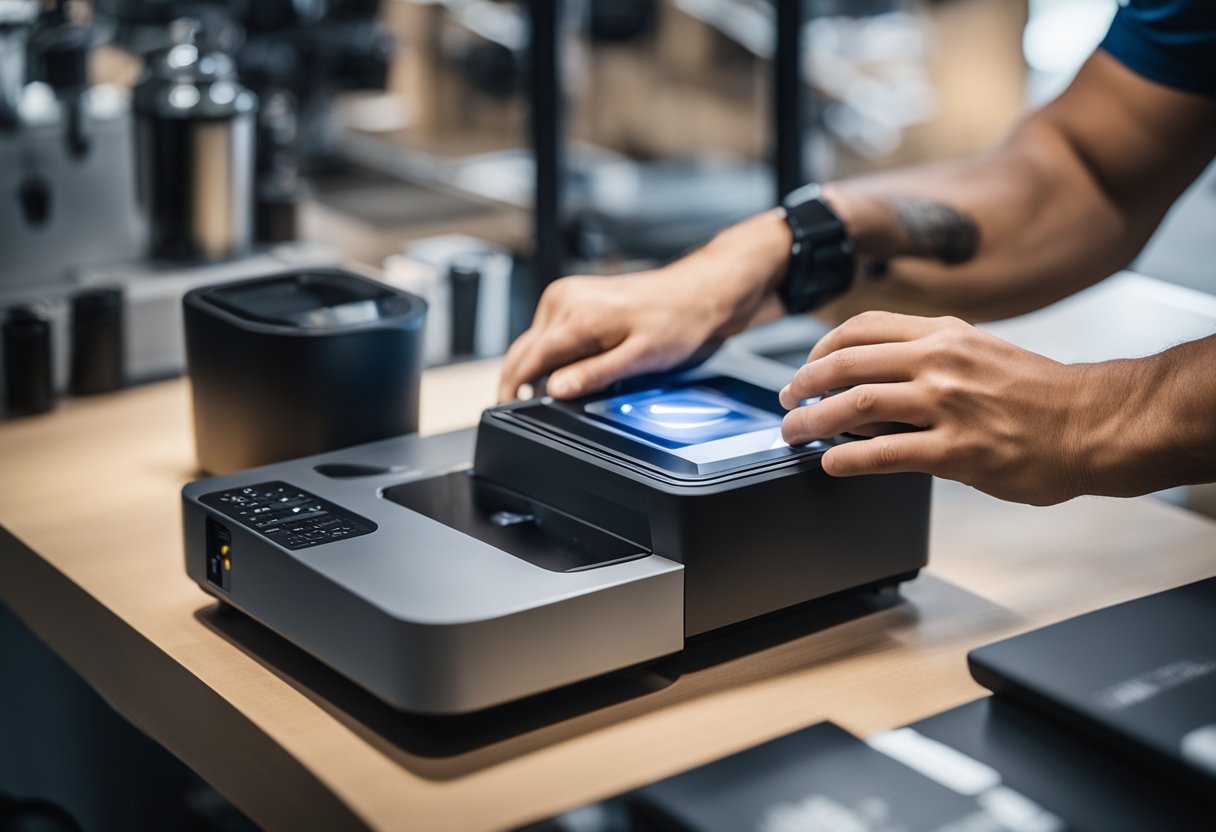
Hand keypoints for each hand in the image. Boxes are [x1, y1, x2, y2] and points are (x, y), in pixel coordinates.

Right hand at [498, 211, 791, 401]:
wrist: (697, 293)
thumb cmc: (676, 321)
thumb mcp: (638, 359)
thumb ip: (593, 375)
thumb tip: (555, 391)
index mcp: (576, 315)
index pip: (527, 359)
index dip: (512, 390)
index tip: (507, 413)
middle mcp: (564, 300)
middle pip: (524, 351)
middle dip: (517, 383)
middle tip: (521, 412)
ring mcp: (566, 295)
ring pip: (534, 343)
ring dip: (535, 369)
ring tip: (552, 394)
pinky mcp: (572, 296)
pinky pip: (549, 332)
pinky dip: (550, 354)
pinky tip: (567, 370)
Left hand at [777, 311, 1101, 504]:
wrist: (1094, 422)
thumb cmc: (1042, 394)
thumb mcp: (981, 353)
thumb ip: (931, 358)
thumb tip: (875, 379)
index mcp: (945, 334)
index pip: (863, 328)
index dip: (822, 350)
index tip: (806, 368)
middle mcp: (940, 361)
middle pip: (848, 364)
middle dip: (805, 385)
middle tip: (787, 403)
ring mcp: (947, 405)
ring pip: (856, 406)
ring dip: (814, 422)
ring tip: (795, 434)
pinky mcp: (957, 450)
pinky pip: (884, 454)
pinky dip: (847, 460)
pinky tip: (830, 464)